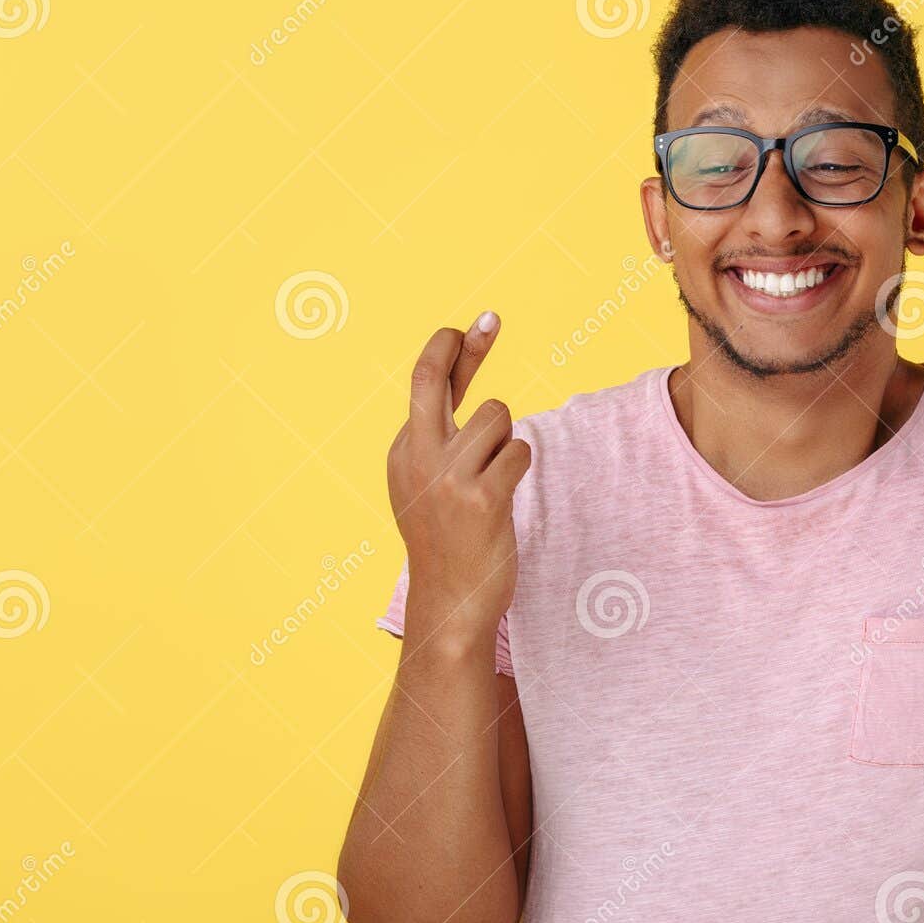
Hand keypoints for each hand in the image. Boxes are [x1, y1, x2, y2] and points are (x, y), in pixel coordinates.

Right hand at [386, 312, 531, 638]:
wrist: (449, 603)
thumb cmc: (449, 540)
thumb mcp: (430, 484)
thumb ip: (444, 437)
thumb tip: (462, 385)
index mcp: (403, 451)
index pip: (426, 383)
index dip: (453, 348)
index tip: (475, 323)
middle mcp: (416, 457)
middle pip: (432, 377)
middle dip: (463, 345)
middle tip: (489, 319)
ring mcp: (446, 477)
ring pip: (497, 417)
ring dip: (507, 440)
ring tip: (494, 478)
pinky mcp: (481, 498)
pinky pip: (519, 452)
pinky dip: (519, 466)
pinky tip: (504, 495)